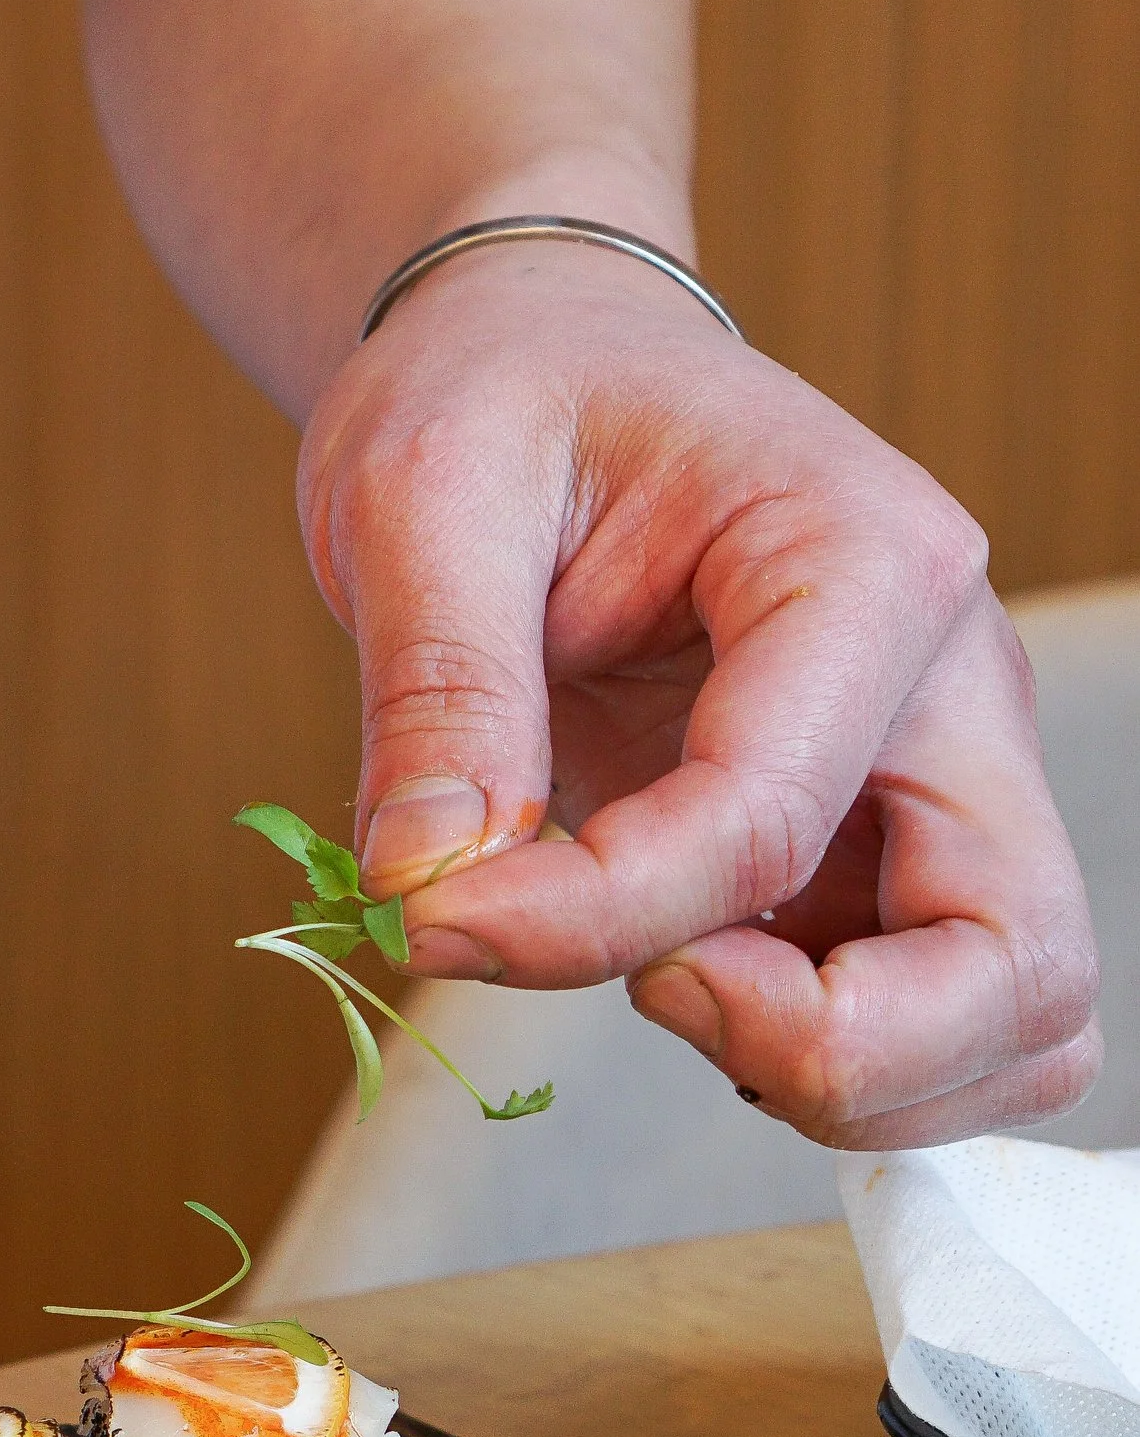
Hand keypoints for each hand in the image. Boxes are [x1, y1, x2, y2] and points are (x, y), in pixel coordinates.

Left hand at [301, 247, 1101, 1148]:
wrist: (540, 360)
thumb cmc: (504, 394)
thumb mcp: (422, 493)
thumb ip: (435, 695)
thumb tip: (425, 889)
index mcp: (865, 561)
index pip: (772, 818)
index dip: (596, 919)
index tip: (433, 918)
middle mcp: (947, 686)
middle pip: (1015, 964)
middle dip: (828, 1050)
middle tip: (647, 996)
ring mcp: (933, 783)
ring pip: (1013, 1022)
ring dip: (842, 1077)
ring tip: (661, 987)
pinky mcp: (881, 855)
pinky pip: (928, 1026)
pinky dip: (818, 1063)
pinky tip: (675, 984)